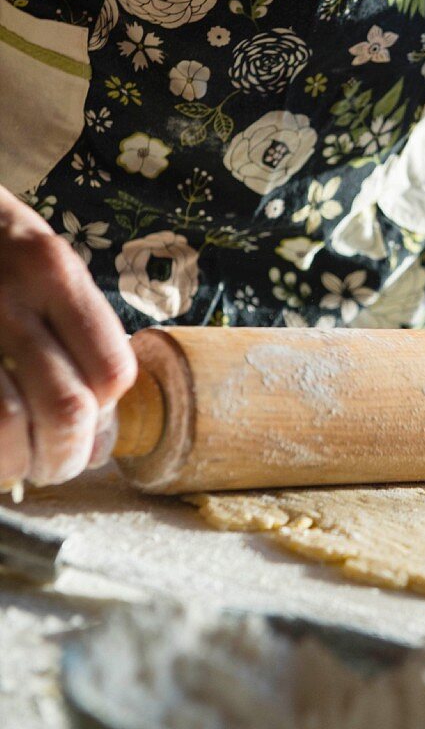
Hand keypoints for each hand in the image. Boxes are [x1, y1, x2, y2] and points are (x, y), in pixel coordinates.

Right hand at [0, 187, 136, 488]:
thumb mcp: (43, 262)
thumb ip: (78, 333)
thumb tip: (96, 435)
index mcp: (54, 272)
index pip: (111, 369)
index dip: (106, 414)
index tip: (90, 428)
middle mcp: (9, 295)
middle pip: (65, 406)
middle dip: (65, 454)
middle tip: (55, 466)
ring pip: (7, 423)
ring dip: (19, 461)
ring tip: (19, 465)